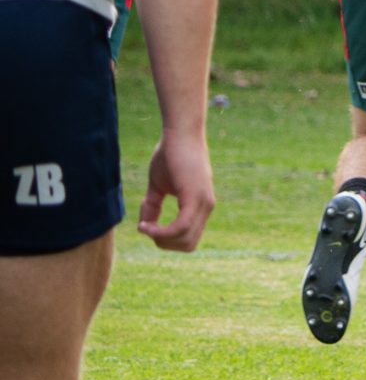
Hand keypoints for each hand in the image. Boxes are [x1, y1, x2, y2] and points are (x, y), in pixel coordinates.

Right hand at [137, 133, 214, 251]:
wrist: (179, 134)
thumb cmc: (169, 156)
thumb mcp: (158, 186)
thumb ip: (153, 206)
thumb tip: (144, 227)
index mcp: (200, 206)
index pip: (188, 239)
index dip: (166, 240)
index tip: (147, 227)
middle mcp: (206, 207)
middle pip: (188, 245)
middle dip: (163, 243)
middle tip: (146, 228)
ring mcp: (203, 203)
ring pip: (185, 239)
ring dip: (161, 239)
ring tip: (146, 225)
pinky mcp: (195, 197)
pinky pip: (181, 227)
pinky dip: (161, 232)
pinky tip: (146, 226)